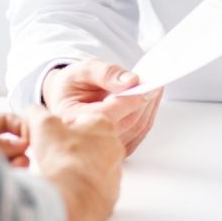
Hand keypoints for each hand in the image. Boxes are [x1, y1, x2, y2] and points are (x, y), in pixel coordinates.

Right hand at [25, 104, 123, 220]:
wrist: (71, 200)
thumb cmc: (62, 160)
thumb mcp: (42, 125)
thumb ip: (37, 112)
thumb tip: (33, 112)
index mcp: (103, 125)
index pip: (77, 119)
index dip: (58, 128)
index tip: (49, 137)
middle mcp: (114, 148)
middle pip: (84, 142)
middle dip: (67, 147)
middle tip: (52, 154)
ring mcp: (114, 174)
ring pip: (89, 165)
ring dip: (73, 167)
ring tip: (58, 172)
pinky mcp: (110, 196)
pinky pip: (91, 187)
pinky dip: (79, 187)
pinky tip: (66, 187)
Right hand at [42, 59, 162, 155]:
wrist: (65, 98)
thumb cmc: (72, 85)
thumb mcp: (83, 70)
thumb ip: (105, 73)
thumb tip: (131, 81)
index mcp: (74, 119)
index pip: (109, 113)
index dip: (131, 100)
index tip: (149, 85)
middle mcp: (88, 140)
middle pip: (127, 123)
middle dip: (145, 101)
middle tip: (156, 83)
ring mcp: (103, 148)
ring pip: (137, 130)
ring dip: (149, 108)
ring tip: (154, 87)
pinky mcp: (116, 150)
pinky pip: (139, 134)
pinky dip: (148, 116)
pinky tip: (149, 99)